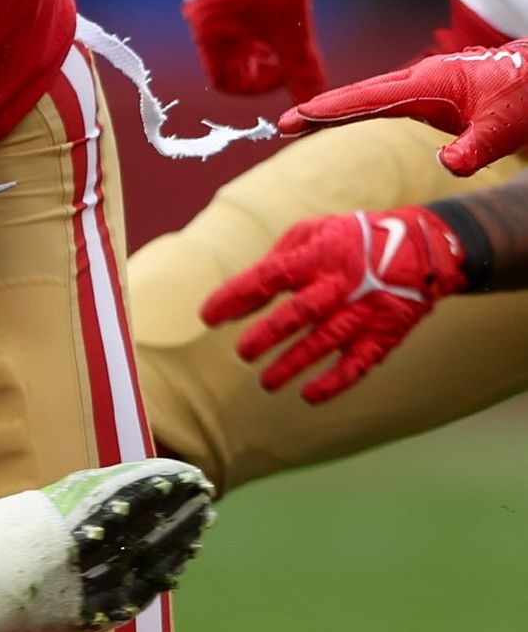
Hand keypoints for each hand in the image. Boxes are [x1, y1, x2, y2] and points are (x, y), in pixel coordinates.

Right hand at [178, 0, 325, 103]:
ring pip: (229, 26)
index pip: (224, 80)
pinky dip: (252, 6)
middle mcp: (196, 13)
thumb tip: (310, 101)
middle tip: (288, 48)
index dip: (257, 87)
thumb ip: (300, 65)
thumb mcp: (292, 22)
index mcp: (208, 33)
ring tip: (286, 15)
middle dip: (259, 59)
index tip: (285, 72)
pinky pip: (228, 0)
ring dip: (257, 32)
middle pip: (225, 54)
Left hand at [201, 207, 473, 402]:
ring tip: (266, 383)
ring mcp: (366, 310)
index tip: (208, 316)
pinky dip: (336, 381)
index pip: (270, 277)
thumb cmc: (349, 241)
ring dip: (294, 364)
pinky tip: (310, 396)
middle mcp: (342, 284)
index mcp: (319, 256)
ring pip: (326, 341)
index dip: (237, 296)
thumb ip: (271, 265)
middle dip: (268, 335)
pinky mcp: (386, 332)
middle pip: (300, 313)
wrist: (423, 248)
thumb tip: (235, 302)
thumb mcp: (310, 235)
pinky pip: (360, 361)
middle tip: (242, 353)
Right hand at [281, 40, 527, 176]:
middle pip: (359, 94)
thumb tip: (445, 165)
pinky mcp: (430, 92)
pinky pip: (384, 100)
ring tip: (299, 121)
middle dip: (320, 109)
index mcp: (430, 84)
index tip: (297, 117)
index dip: (331, 110)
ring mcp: (424, 84)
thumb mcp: (504, 129)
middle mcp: (420, 79)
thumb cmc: (525, 95)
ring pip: (369, 95)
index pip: (370, 98)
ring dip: (334, 108)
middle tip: (282, 124)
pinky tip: (341, 116)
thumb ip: (473, 149)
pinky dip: (356, 107)